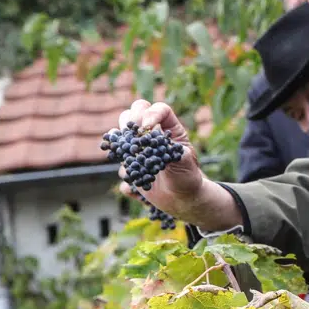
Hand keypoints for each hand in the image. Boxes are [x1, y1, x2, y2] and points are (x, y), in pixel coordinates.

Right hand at [113, 99, 239, 230]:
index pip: (158, 109)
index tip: (146, 127)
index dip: (150, 113)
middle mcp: (150, 137)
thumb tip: (152, 138)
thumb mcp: (186, 160)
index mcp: (169, 130)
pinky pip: (120, 170)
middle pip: (132, 115)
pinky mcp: (131, 169)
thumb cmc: (189, 176)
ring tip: (137, 165)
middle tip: (133, 136)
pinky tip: (140, 186)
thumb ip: (170, 148)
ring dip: (124, 150)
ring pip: (120, 139)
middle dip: (129, 121)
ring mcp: (138, 152)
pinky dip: (127, 178)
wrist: (183, 199)